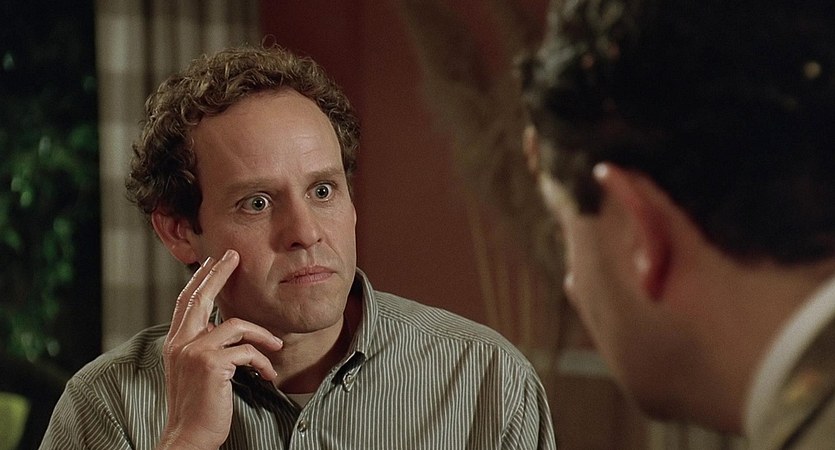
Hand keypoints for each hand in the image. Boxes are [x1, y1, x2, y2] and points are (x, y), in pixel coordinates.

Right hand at [157, 249, 283, 449]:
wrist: (189, 436)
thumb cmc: (198, 407)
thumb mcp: (196, 370)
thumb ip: (203, 345)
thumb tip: (220, 325)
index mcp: (175, 342)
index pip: (187, 301)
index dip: (201, 279)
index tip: (215, 261)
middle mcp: (180, 342)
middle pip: (201, 296)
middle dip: (219, 273)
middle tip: (234, 257)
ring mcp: (194, 351)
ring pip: (236, 326)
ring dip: (261, 336)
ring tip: (275, 347)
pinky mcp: (211, 364)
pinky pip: (246, 350)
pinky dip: (262, 361)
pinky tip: (267, 374)